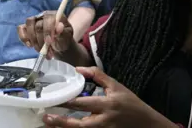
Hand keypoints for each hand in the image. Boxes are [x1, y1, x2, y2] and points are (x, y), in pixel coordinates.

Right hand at [17, 11, 73, 58]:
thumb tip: (59, 26)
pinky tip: (30, 45)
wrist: (59, 45)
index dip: (48, 30)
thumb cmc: (64, 40)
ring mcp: (34, 20)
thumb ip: (64, 32)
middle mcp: (43, 15)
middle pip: (38, 25)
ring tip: (40, 51)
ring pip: (28, 26)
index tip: (49, 42)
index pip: (48, 18)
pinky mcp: (27, 27)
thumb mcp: (67, 38)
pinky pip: (21, 29)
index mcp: (55, 15)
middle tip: (47, 51)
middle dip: (41, 40)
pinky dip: (24, 38)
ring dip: (33, 41)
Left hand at [43, 67, 170, 127]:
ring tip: (49, 124)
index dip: (67, 101)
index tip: (53, 98)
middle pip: (79, 124)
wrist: (146, 124)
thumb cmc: (130, 103)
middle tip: (45, 116)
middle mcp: (104, 120)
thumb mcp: (116, 86)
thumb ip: (97, 76)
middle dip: (61, 121)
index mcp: (107, 104)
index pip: (83, 103)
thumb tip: (78, 69)